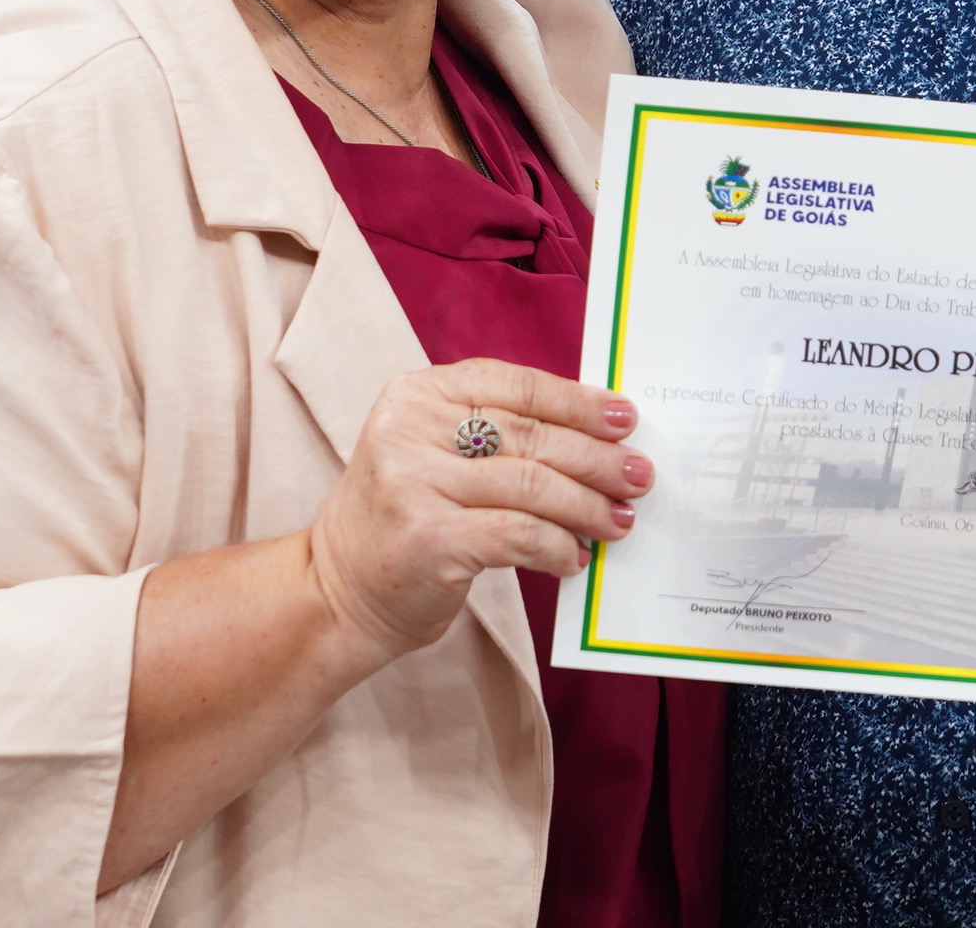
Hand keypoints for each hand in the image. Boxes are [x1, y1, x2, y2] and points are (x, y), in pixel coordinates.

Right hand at [304, 359, 648, 658]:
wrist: (338, 589)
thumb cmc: (405, 518)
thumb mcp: (433, 453)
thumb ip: (496, 435)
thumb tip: (597, 438)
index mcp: (415, 393)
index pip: (514, 385)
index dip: (576, 401)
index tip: (624, 418)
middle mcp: (409, 428)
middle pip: (530, 436)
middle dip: (596, 458)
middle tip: (637, 476)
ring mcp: (414, 482)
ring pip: (532, 485)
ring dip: (586, 506)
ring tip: (617, 522)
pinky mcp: (428, 538)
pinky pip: (518, 534)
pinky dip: (556, 546)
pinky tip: (573, 558)